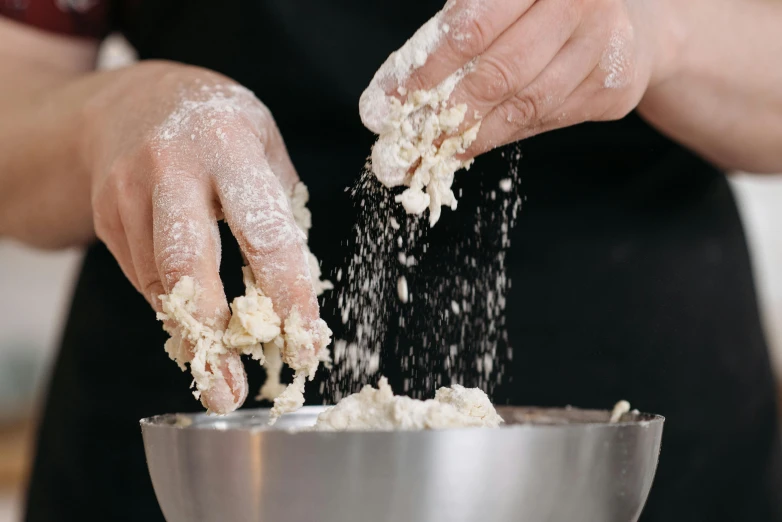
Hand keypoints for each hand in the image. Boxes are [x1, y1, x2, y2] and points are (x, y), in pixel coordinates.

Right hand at [85, 62, 322, 412]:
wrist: (130, 101)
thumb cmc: (218, 128)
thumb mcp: (265, 147)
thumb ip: (280, 212)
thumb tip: (295, 290)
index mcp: (230, 146)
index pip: (265, 232)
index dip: (287, 295)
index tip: (304, 342)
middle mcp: (172, 168)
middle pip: (187, 265)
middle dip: (212, 337)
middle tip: (230, 392)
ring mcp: (129, 192)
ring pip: (159, 283)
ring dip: (192, 336)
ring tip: (217, 377)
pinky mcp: (106, 215)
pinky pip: (143, 277)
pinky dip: (172, 308)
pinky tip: (194, 325)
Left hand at [361, 0, 678, 160]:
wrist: (630, 18)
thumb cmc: (545, 3)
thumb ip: (461, 28)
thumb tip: (400, 90)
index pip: (472, 26)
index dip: (428, 69)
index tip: (391, 101)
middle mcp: (580, 3)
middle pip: (499, 72)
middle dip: (445, 113)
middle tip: (407, 141)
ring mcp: (604, 47)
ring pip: (524, 106)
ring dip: (470, 137)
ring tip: (431, 153)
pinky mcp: (613, 89)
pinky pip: (545, 121)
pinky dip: (501, 136)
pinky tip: (469, 147)